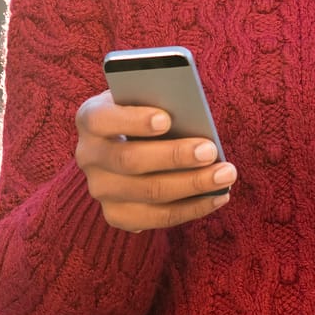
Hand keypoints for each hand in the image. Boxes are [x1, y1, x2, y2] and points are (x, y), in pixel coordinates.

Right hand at [74, 89, 234, 231]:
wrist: (128, 141)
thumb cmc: (146, 111)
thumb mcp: (146, 96)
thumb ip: (160, 98)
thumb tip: (192, 113)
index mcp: (90, 118)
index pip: (102, 119)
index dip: (133, 121)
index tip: (167, 119)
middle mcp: (88, 156)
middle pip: (130, 161)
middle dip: (174, 156)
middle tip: (210, 150)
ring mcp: (100, 190)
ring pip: (148, 193)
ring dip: (192, 185)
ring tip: (225, 174)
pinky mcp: (117, 215)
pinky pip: (158, 218)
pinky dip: (193, 208)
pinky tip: (219, 195)